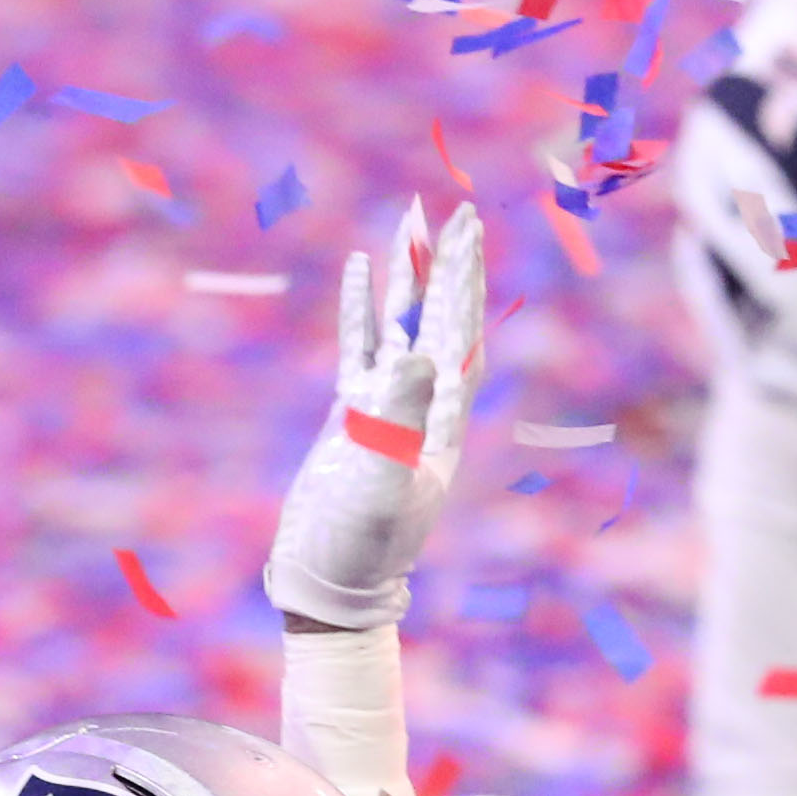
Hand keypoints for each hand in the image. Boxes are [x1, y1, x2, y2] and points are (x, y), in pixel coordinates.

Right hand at [264, 199, 487, 630]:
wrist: (331, 583)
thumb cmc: (361, 545)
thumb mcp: (384, 482)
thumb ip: (400, 419)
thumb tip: (418, 357)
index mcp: (440, 420)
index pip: (458, 335)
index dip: (463, 282)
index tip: (465, 233)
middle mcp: (420, 407)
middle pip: (440, 320)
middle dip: (446, 267)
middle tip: (451, 212)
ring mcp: (386, 408)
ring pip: (400, 326)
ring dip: (405, 279)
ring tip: (407, 224)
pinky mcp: (353, 417)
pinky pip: (359, 349)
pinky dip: (360, 310)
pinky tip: (358, 269)